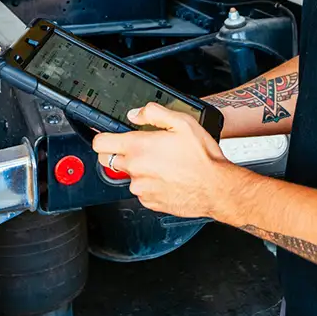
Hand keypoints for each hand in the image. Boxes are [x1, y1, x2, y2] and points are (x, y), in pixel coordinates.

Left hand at [91, 103, 236, 218]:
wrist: (217, 188)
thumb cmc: (202, 158)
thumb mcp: (182, 122)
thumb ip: (153, 113)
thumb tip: (136, 114)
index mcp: (138, 148)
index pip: (100, 143)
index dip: (103, 136)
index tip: (109, 136)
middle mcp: (135, 169)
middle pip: (110, 160)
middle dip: (122, 153)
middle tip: (144, 148)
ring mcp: (141, 188)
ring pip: (128, 176)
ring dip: (139, 169)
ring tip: (163, 164)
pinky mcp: (149, 202)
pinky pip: (141, 190)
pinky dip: (150, 184)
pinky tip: (168, 177)